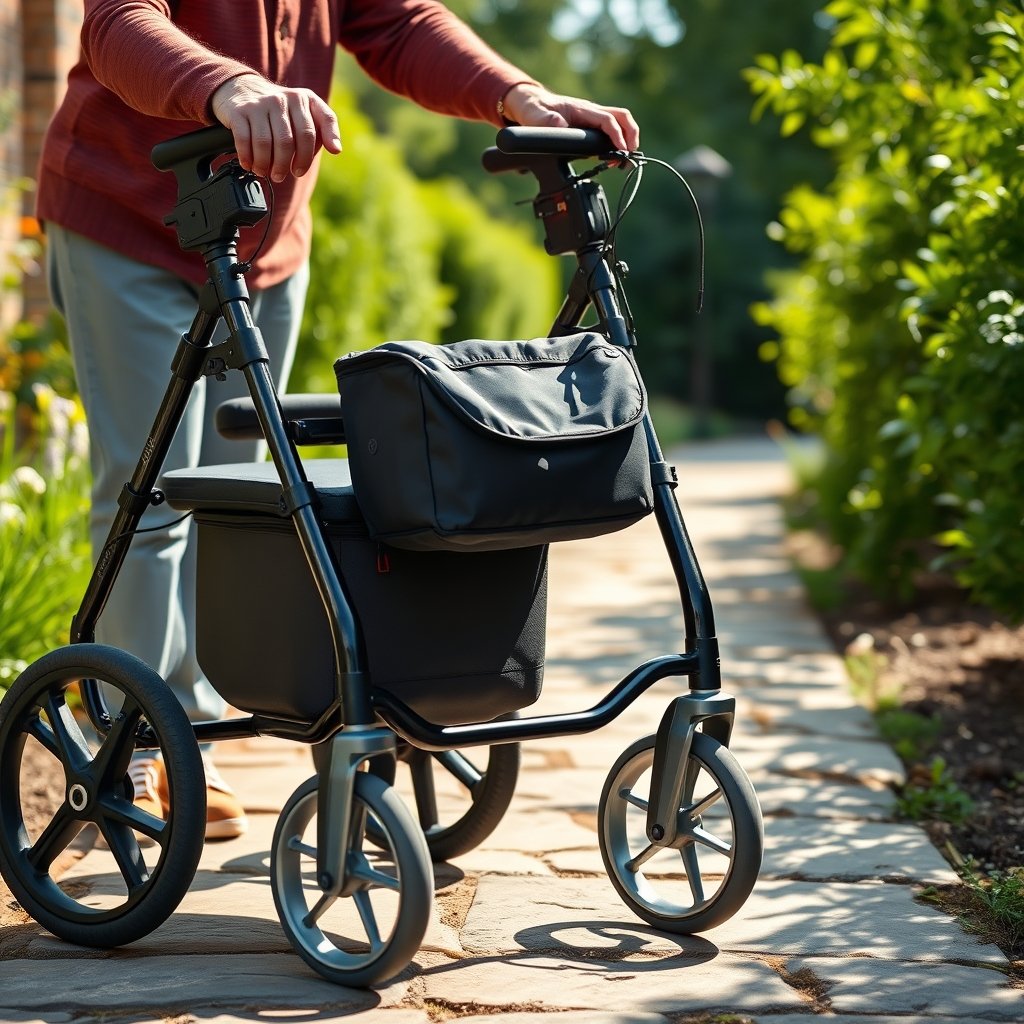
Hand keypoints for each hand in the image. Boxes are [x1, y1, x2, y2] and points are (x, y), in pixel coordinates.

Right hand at [211, 74, 341, 181]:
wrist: (242, 88)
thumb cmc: (281, 110)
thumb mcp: (307, 113)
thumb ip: (326, 129)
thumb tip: (336, 150)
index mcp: (302, 100)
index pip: (309, 134)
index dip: (305, 158)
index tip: (299, 171)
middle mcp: (281, 99)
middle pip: (286, 143)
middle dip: (284, 166)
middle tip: (280, 176)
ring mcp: (259, 104)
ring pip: (264, 143)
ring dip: (264, 165)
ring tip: (264, 172)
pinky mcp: (239, 111)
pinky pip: (244, 140)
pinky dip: (247, 158)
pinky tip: (249, 164)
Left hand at [499, 83, 639, 151]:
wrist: (530, 104)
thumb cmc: (533, 109)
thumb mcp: (534, 115)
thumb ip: (545, 120)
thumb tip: (560, 126)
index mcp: (582, 108)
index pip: (607, 119)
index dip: (617, 135)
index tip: (621, 150)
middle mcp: (591, 111)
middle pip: (622, 117)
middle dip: (631, 135)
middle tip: (630, 156)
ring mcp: (592, 118)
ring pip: (619, 123)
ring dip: (628, 139)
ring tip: (626, 161)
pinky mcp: (590, 126)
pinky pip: (610, 131)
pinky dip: (618, 142)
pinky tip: (615, 158)